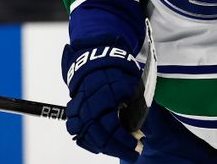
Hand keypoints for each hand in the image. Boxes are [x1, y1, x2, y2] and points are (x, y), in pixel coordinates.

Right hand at [61, 38, 144, 160]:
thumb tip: (142, 128)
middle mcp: (88, 107)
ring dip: (102, 147)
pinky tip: (100, 145)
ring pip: (87, 137)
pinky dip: (88, 141)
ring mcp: (78, 110)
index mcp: (104, 100)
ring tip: (117, 149)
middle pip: (100, 138)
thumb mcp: (132, 86)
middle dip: (117, 149)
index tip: (137, 147)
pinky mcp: (73, 111)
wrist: (97, 61)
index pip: (113, 129)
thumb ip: (137, 106)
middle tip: (131, 154)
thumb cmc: (117, 73)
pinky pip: (76, 132)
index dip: (125, 141)